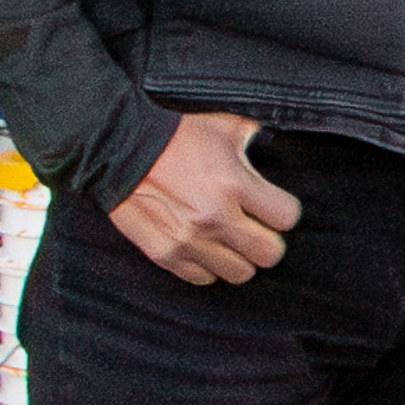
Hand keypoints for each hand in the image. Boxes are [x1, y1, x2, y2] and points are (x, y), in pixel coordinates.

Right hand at [108, 109, 302, 284]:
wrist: (118, 147)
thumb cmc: (175, 135)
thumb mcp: (225, 126)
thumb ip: (256, 139)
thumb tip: (273, 145)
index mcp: (235, 185)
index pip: (286, 218)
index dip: (282, 212)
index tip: (272, 208)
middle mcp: (215, 218)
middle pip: (269, 254)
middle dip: (268, 241)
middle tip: (257, 230)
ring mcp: (189, 240)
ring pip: (239, 273)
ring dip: (239, 258)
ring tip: (230, 242)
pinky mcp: (164, 253)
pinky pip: (202, 278)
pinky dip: (207, 267)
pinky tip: (205, 249)